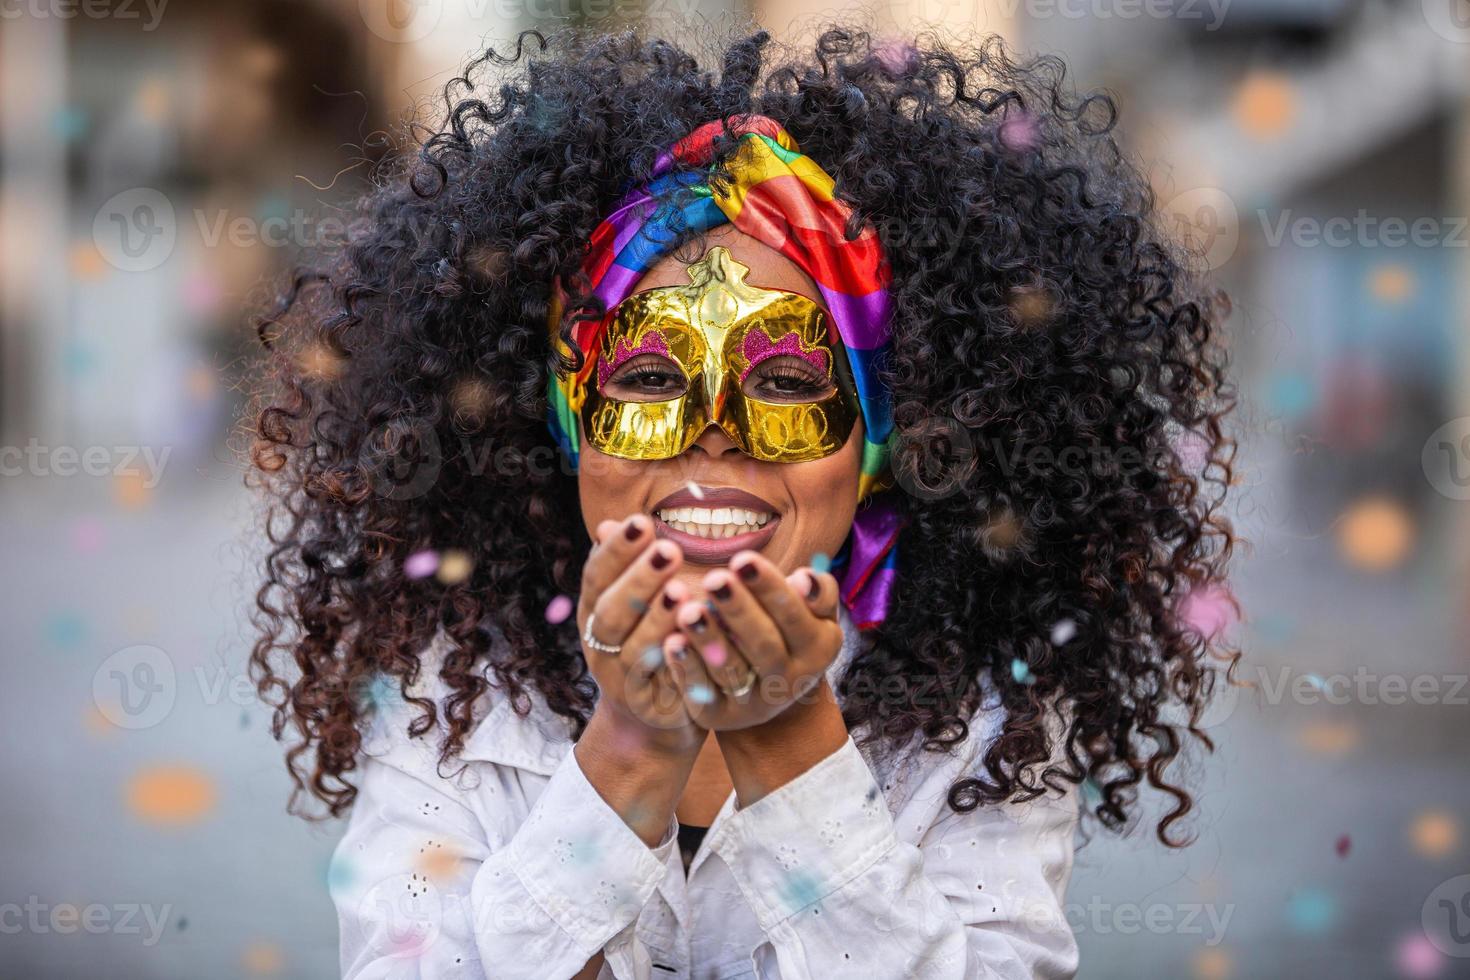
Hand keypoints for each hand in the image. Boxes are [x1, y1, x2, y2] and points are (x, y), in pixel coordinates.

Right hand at [577, 513, 703, 752]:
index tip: (641, 520)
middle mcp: (599, 645)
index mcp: (593, 612)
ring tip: (683, 590)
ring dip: (656, 618)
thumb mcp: (629, 606)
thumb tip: (608, 523)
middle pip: (611, 612)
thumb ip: (624, 568)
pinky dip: (674, 660)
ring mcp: (620, 678)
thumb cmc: (646, 644)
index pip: (597, 576)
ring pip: (632, 648)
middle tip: (670, 550)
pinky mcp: (646, 705)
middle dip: (639, 579)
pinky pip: (659, 681)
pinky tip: (693, 639)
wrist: (648, 720)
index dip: (617, 551)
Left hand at [661, 550, 842, 730]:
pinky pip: (701, 692)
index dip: (769, 587)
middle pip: (764, 645)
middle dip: (738, 610)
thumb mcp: (813, 613)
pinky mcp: (719, 716)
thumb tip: (803, 580)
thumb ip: (817, 592)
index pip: (794, 615)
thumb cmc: (787, 631)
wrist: (768, 691)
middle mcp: (791, 681)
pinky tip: (670, 640)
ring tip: (688, 610)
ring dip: (709, 640)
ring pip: (731, 671)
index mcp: (818, 649)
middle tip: (713, 578)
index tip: (742, 557)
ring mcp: (754, 704)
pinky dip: (686, 667)